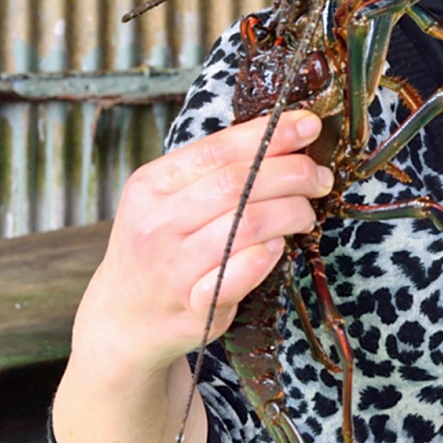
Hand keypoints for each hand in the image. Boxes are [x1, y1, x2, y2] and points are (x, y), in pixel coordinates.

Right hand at [72, 110, 331, 377]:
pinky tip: (280, 248)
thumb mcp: (165, 201)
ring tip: (306, 214)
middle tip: (320, 177)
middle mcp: (157, 223)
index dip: (270, 135)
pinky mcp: (191, 306)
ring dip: (290, 213)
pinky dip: (266, 257)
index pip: (219, 149)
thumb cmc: (157, 250)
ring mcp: (172, 267)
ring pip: (246, 225)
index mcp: (150, 185)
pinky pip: (237, 276)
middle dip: (291, 173)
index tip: (308, 126)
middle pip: (239, 184)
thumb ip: (212, 174)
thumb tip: (281, 139)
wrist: (123, 317)